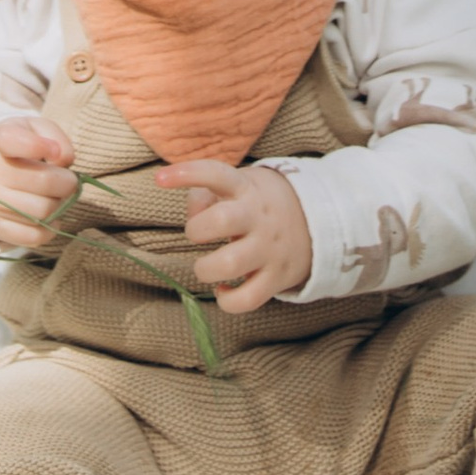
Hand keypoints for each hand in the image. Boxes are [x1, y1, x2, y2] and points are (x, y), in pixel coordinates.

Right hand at [0, 115, 75, 247]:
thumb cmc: (19, 148)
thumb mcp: (35, 127)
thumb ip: (54, 134)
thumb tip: (63, 160)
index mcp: (0, 139)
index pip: (14, 141)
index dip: (38, 145)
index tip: (54, 151)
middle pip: (45, 181)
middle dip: (67, 182)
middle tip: (67, 180)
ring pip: (43, 211)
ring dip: (59, 205)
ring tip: (55, 197)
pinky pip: (32, 237)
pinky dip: (48, 229)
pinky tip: (48, 217)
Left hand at [155, 158, 313, 313]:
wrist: (316, 223)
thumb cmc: (260, 204)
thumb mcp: (240, 186)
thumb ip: (206, 194)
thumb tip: (191, 216)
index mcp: (246, 189)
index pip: (215, 173)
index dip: (186, 174)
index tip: (159, 179)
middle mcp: (258, 217)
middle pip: (221, 219)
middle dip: (196, 230)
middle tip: (197, 236)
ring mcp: (269, 248)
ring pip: (230, 264)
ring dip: (206, 269)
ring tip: (206, 267)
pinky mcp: (277, 277)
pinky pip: (248, 299)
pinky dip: (228, 301)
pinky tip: (224, 290)